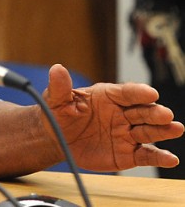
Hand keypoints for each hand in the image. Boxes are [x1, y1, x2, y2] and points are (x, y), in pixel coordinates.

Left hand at [44, 64, 184, 171]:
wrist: (57, 138)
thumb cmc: (59, 114)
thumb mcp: (55, 100)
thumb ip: (60, 87)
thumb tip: (57, 68)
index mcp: (108, 96)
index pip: (126, 92)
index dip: (138, 92)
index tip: (150, 93)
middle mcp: (122, 114)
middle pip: (143, 111)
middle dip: (155, 112)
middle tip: (165, 114)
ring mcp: (127, 133)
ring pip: (149, 131)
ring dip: (163, 131)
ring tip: (176, 128)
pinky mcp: (128, 154)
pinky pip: (146, 155)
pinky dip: (159, 157)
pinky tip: (170, 159)